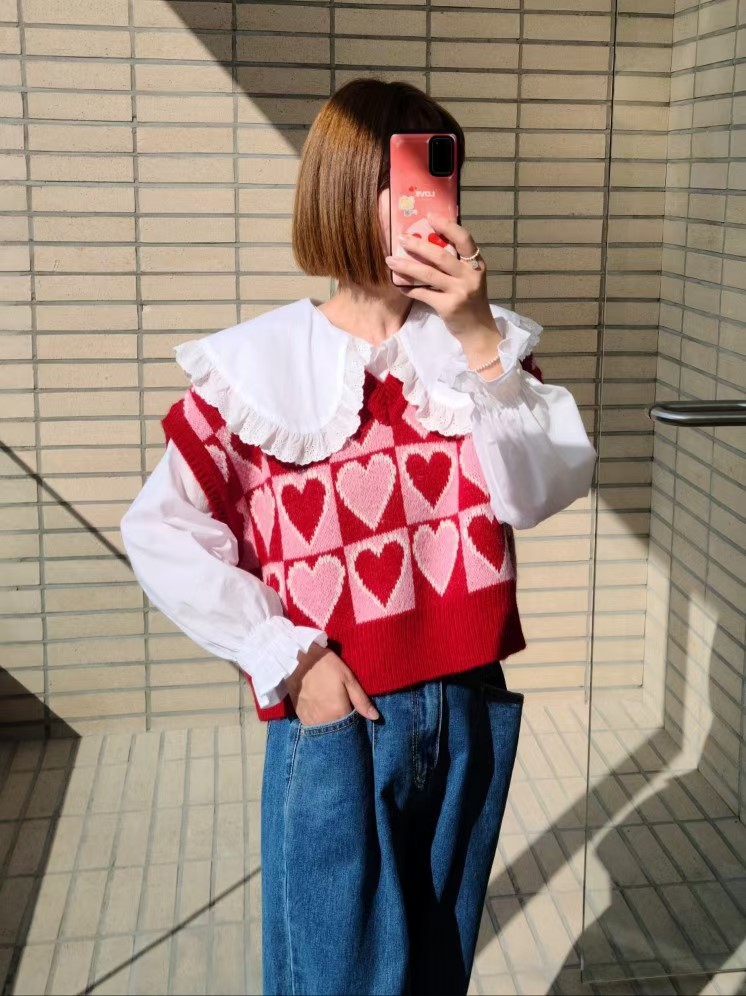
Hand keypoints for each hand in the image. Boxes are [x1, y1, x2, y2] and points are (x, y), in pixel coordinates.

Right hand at [285, 642, 379, 724]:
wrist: (297, 659)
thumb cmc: (326, 666)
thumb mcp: (348, 679)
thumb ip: (361, 700)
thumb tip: (375, 718)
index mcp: (338, 713)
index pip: (351, 728)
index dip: (354, 722)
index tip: (354, 713)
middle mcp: (323, 721)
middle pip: (336, 730)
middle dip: (341, 725)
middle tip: (342, 708)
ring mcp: (309, 719)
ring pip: (323, 729)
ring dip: (328, 724)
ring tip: (331, 710)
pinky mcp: (299, 715)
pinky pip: (311, 724)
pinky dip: (317, 721)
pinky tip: (320, 710)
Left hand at [384, 212, 503, 371]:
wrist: (478, 331)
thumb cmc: (471, 302)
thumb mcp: (470, 279)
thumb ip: (456, 264)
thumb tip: (427, 245)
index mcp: (476, 265)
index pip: (464, 239)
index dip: (447, 226)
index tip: (430, 216)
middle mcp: (470, 276)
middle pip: (441, 255)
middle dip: (418, 245)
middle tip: (401, 237)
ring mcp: (460, 292)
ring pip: (428, 274)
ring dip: (406, 265)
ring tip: (391, 259)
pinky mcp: (448, 307)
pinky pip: (423, 293)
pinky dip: (408, 288)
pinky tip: (397, 284)